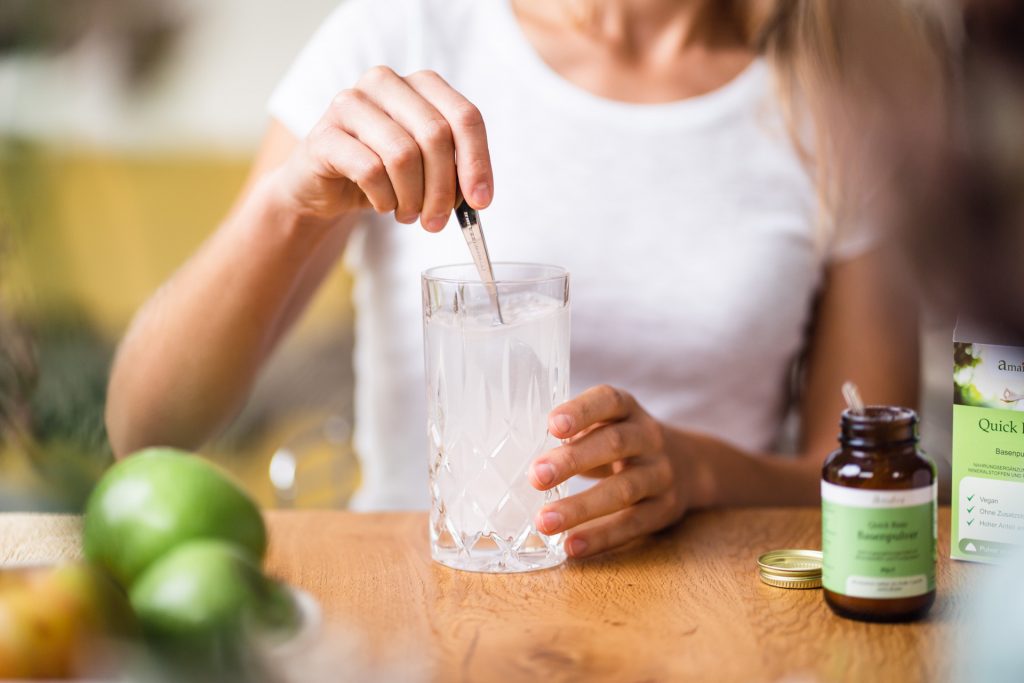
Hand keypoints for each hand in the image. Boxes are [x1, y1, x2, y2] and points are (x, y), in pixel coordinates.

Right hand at [275, 66, 492, 228]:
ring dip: (412, 198)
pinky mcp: (325, 134)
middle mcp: (385, 83)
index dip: (478, 162)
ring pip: (403, 154)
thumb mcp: (426, 166)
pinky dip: (384, 199)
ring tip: (409, 215)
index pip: (464, 116)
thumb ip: (454, 169)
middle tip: (438, 221)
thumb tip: (477, 196)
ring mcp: (351, 103)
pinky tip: (383, 206)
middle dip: (443, 189)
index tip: (481, 203)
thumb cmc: (381, 173)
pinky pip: (370, 170)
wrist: (323, 186)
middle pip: (436, 135)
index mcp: (420, 84)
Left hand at [529, 385, 686, 557]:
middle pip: (613, 444)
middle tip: (535, 476)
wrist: (689, 464)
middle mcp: (649, 437)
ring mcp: (660, 474)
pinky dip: (601, 537)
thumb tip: (517, 451)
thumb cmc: (623, 442)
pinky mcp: (665, 509)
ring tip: (544, 521)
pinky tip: (571, 546)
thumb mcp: (606, 424)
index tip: (553, 425)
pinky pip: (632, 524)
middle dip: (572, 461)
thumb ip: (573, 432)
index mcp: (628, 410)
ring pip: (623, 489)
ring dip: (581, 507)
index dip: (582, 411)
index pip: (609, 401)